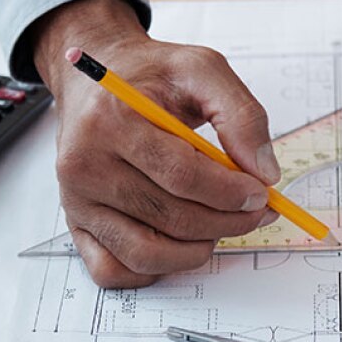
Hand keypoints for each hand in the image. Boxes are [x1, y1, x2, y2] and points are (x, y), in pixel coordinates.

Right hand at [32, 0, 278, 287]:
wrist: (96, 79)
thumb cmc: (149, 75)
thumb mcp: (202, 69)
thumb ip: (242, 115)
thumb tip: (265, 173)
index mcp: (110, 121)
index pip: (182, 176)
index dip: (231, 192)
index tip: (261, 191)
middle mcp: (84, 165)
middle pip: (171, 218)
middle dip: (228, 221)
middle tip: (256, 210)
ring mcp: (76, 201)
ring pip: (147, 253)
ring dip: (198, 248)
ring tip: (221, 223)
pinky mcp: (78, 225)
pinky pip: (115, 271)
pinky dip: (157, 268)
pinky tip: (182, 241)